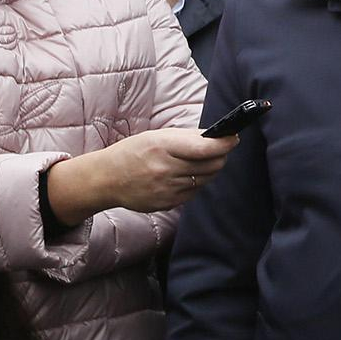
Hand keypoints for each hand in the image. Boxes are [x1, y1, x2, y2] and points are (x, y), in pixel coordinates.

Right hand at [46, 129, 236, 223]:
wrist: (107, 179)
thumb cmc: (134, 152)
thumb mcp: (157, 136)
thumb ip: (188, 137)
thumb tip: (218, 136)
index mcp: (163, 147)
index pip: (205, 148)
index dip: (225, 144)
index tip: (233, 138)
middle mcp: (165, 170)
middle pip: (212, 165)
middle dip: (221, 156)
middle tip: (220, 148)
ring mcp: (167, 190)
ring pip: (206, 179)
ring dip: (209, 169)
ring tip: (199, 161)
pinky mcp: (168, 204)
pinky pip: (194, 192)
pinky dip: (195, 182)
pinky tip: (184, 175)